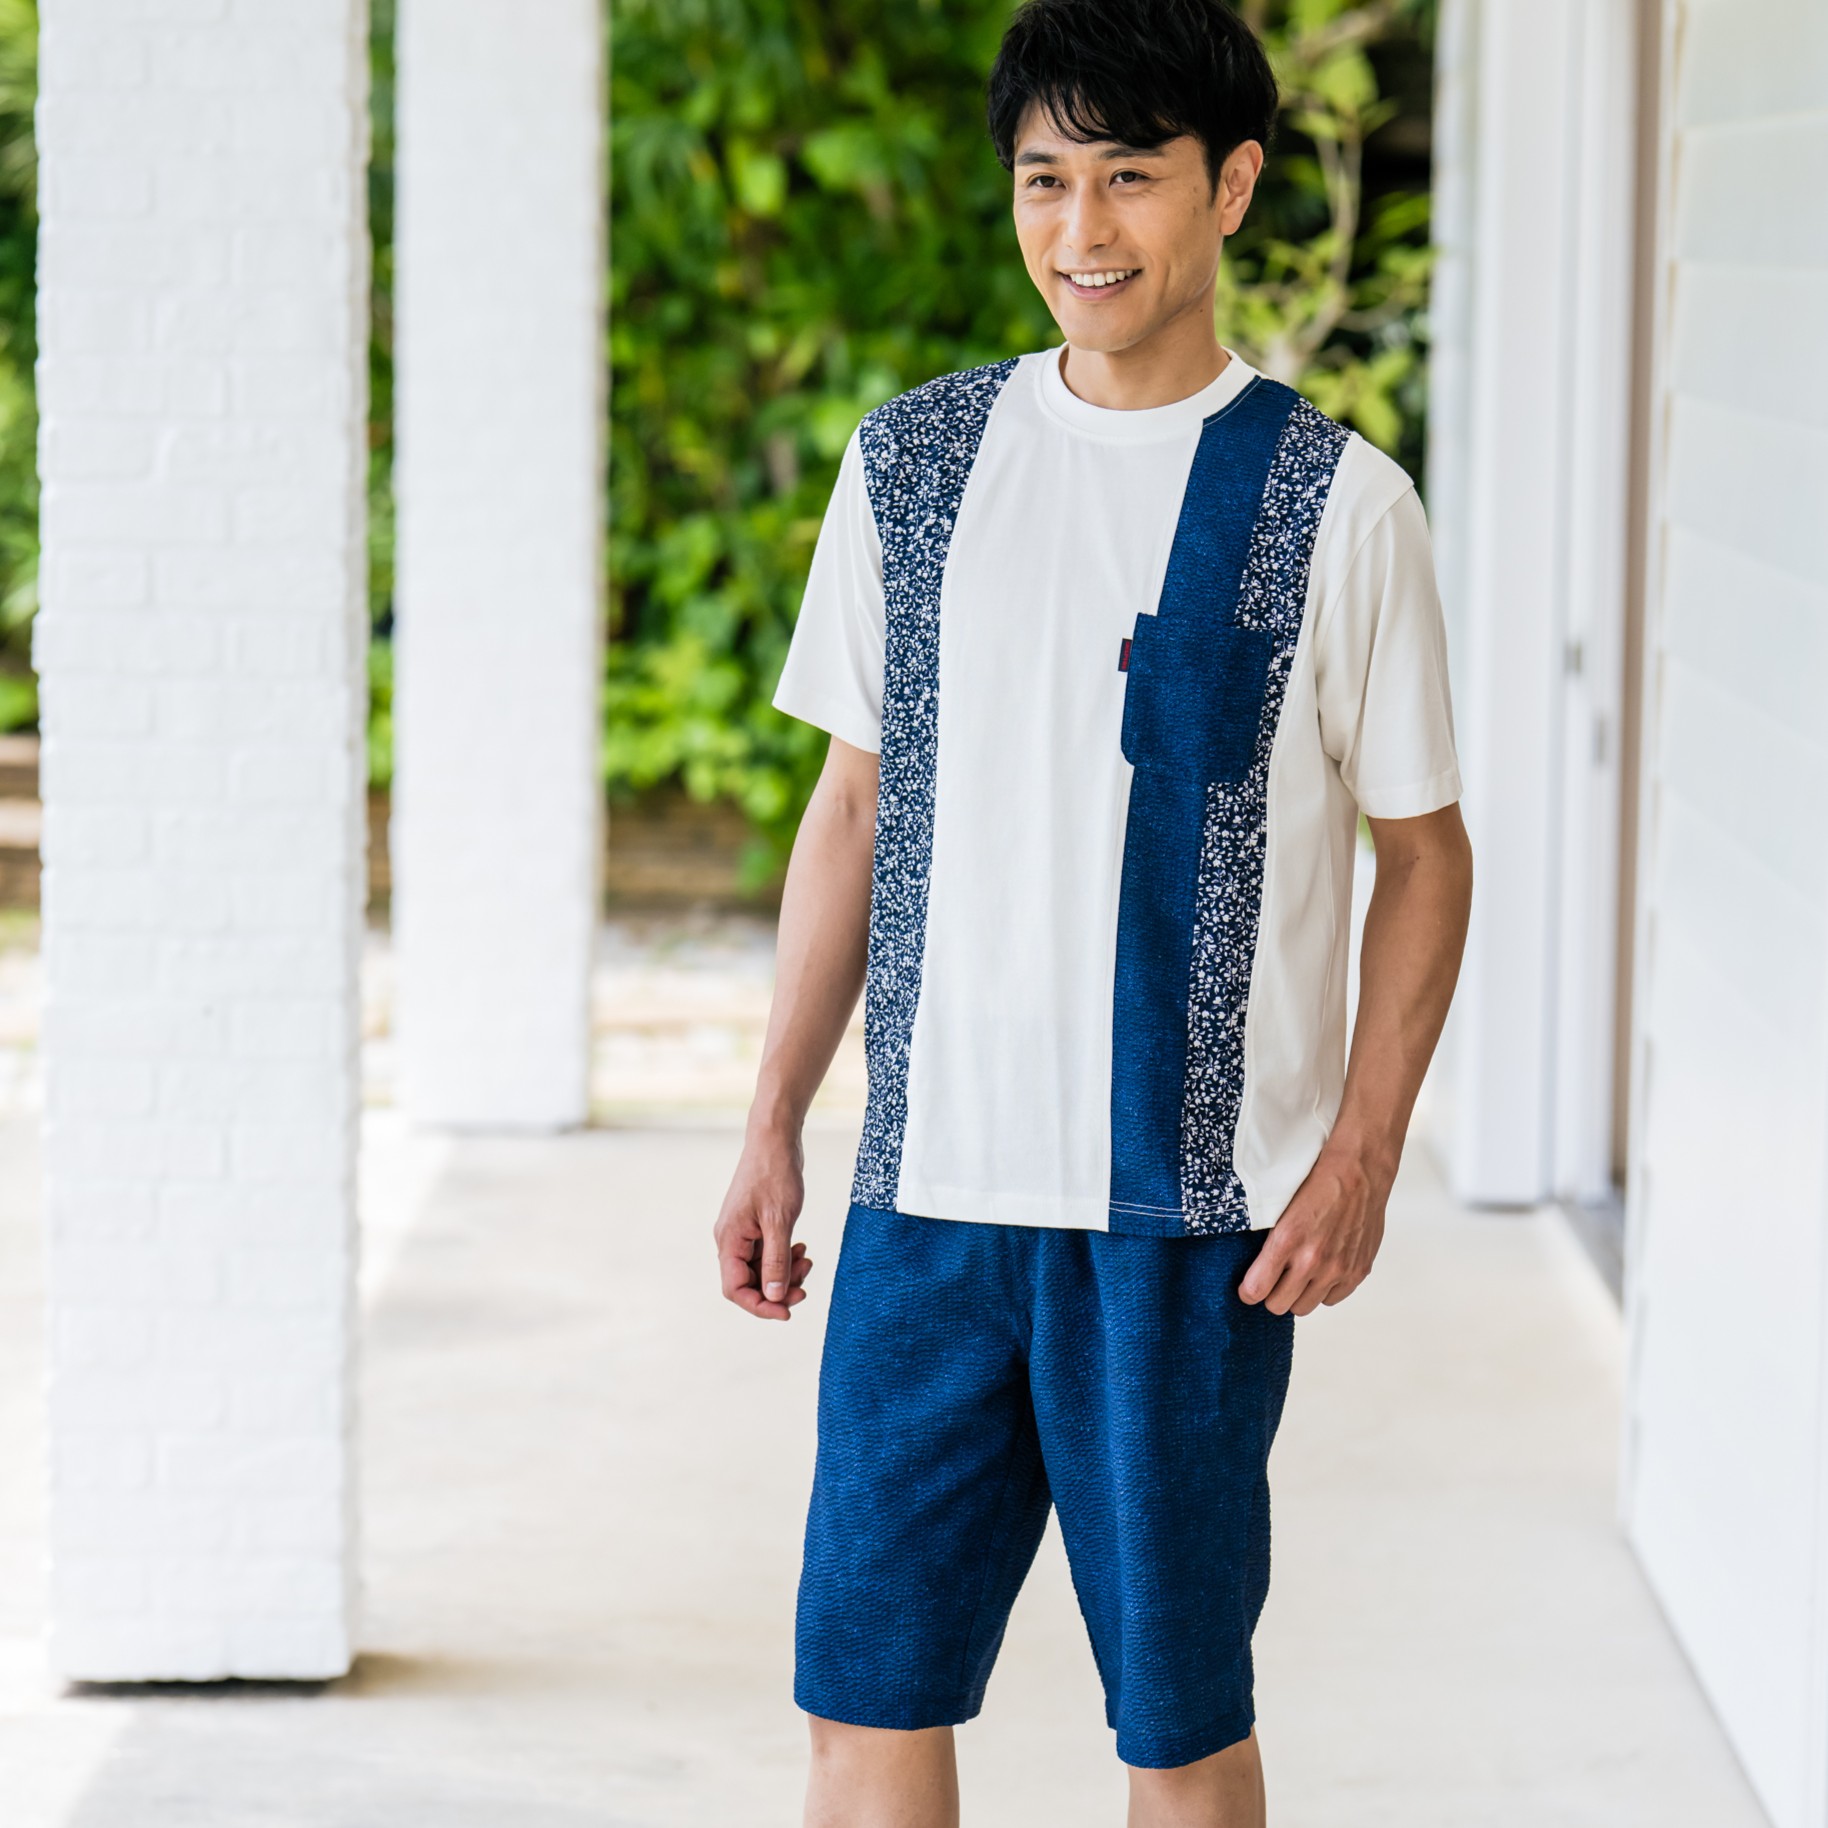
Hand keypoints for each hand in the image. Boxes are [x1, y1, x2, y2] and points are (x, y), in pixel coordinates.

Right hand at [713, 1125, 814, 1320]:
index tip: (788, 1311)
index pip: (736, 1290)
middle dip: (778, 1289)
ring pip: (761, 1269)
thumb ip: (776, 1260)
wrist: (775, 1139)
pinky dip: (785, 1256)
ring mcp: (743, 1232)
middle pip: (749, 1283)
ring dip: (785, 1272)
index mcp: (729, 1240)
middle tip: (806, 1286)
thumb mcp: (780, 1220)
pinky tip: (802, 1248)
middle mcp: (731, 1239)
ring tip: (808, 1261)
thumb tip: (775, 1297)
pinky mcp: (756, 1224)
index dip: (760, 1306)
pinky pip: (768, 1253)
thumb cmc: (775, 1174)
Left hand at [1237, 1145, 1389, 1315]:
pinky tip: (1322, 1271)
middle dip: (1272, 1294)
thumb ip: (1270, 1244)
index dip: (1248, 1291)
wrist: (1358, 1174)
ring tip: (1299, 1274)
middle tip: (1274, 1280)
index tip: (1249, 1288)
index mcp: (1287, 1240)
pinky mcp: (1358, 1271)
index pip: (1255, 1290)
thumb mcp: (1281, 1209)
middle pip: (1278, 1306)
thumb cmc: (1317, 1185)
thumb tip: (1253, 1271)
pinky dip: (1324, 1290)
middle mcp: (1312, 1260)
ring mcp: (1337, 1269)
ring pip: (1304, 1307)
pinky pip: (1331, 1299)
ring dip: (1298, 1294)